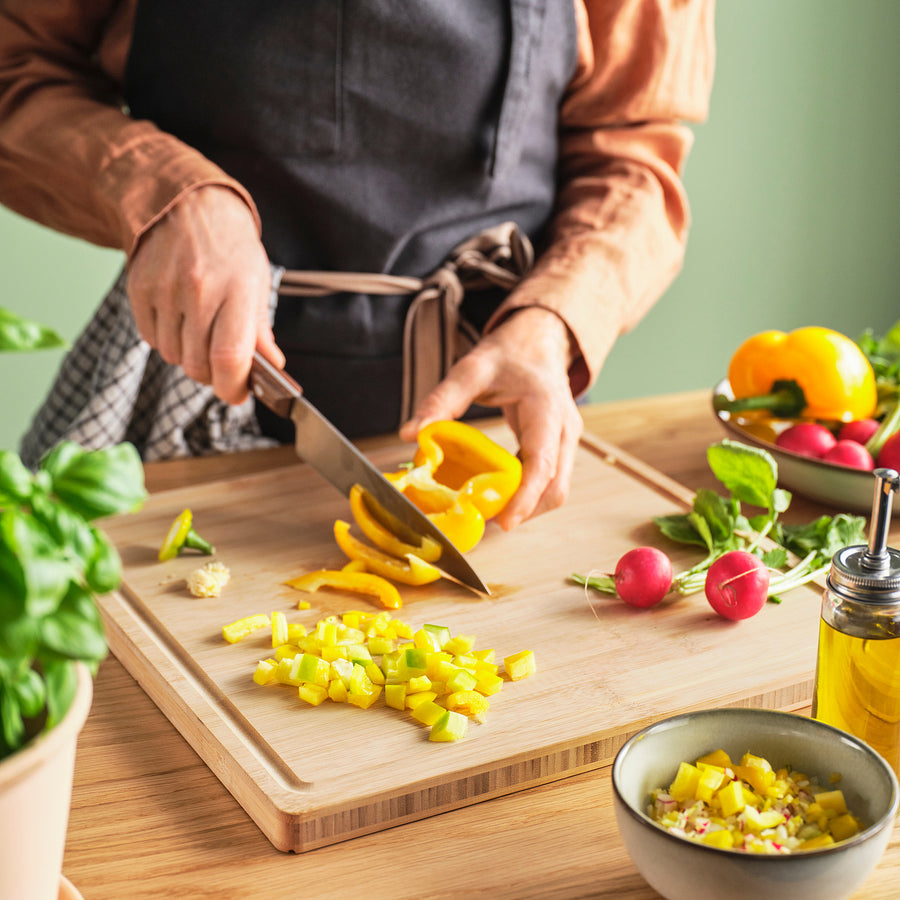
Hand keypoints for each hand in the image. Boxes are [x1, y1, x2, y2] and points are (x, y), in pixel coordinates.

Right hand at [126, 185, 283, 403]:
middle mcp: (199, 290)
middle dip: (213, 376)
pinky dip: (166, 341)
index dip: (233, 387)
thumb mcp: (256, 282)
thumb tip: (271, 370)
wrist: (186, 202)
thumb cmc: (229, 247)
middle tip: (222, 364)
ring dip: (189, 357)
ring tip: (201, 332)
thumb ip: (261, 330)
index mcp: (237, 289)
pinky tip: (179, 320)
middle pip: (198, 364)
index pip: (230, 356)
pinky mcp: (138, 290)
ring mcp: (164, 290)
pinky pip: (151, 340)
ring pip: (174, 357)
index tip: (239, 394)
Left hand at [399, 307, 582, 529]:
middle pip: (556, 487)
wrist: (538, 340)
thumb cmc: (509, 354)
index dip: (526, 496)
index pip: (543, 462)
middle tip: (485, 524)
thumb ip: (441, 401)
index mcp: (547, 407)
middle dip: (525, 511)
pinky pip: (549, 481)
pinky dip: (527, 495)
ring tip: (488, 514)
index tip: (505, 522)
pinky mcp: (559, 448)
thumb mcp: (471, 369)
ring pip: (556, 490)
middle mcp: (565, 428)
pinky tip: (497, 498)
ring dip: (527, 507)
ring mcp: (566, 440)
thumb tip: (411, 434)